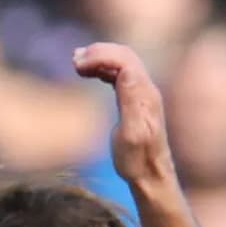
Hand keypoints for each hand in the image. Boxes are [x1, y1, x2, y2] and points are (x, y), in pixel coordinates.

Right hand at [74, 42, 169, 187]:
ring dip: (100, 57)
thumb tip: (125, 71)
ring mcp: (142, 93)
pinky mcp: (136, 100)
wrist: (151, 174)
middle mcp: (146, 88)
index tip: (76, 64)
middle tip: (74, 60)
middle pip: (124, 55)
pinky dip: (103, 68)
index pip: (123, 60)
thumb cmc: (137, 160)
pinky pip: (120, 74)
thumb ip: (130, 101)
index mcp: (144, 94)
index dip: (100, 55)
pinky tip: (89, 73)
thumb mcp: (132, 133)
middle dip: (98, 52)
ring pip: (122, 62)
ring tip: (77, 63)